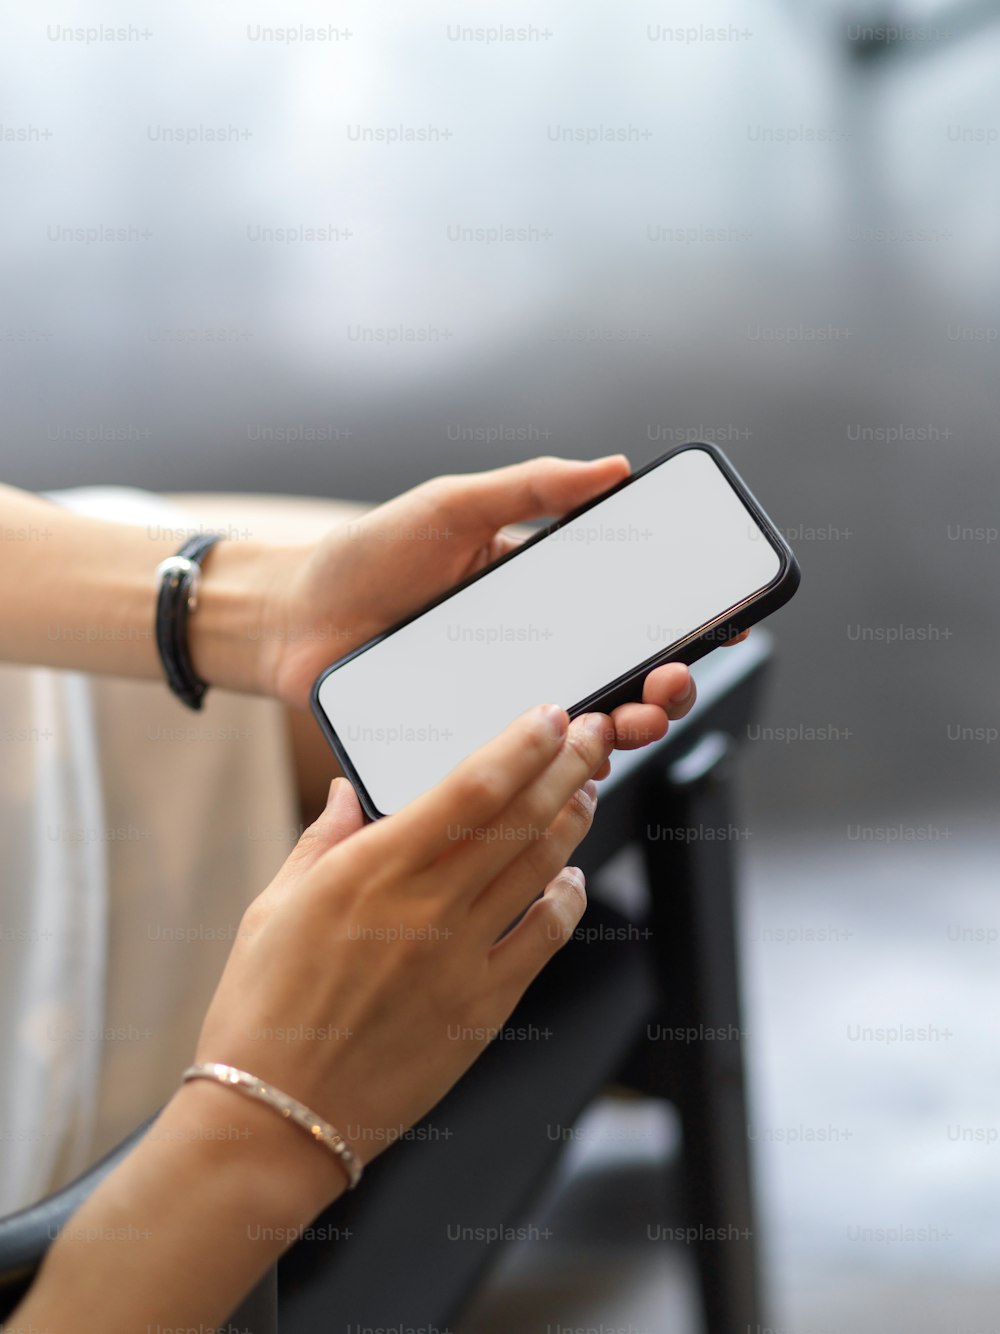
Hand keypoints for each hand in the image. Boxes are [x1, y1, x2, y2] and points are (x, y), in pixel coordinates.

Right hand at [190, 702, 612, 1176]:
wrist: (277, 1118)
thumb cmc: (263, 1011)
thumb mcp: (275, 907)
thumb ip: (322, 840)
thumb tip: (347, 792)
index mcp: (372, 870)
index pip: (470, 788)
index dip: (521, 746)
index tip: (550, 717)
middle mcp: (428, 907)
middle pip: (520, 819)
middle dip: (569, 766)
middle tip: (596, 734)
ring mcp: (463, 959)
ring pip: (541, 869)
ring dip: (573, 822)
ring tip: (588, 790)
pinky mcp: (483, 1009)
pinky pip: (544, 940)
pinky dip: (568, 901)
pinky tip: (572, 879)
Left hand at [252, 455, 747, 768]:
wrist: (290, 620)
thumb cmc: (368, 557)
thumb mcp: (454, 507)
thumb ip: (531, 489)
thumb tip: (614, 468)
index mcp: (538, 596)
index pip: (626, 610)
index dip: (680, 619)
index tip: (724, 620)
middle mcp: (530, 654)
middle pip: (619, 677)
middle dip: (665, 684)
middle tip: (675, 679)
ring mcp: (499, 702)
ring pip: (581, 728)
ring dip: (625, 726)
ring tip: (636, 718)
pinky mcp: (466, 743)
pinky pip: (522, 764)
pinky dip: (559, 769)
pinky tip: (578, 762)